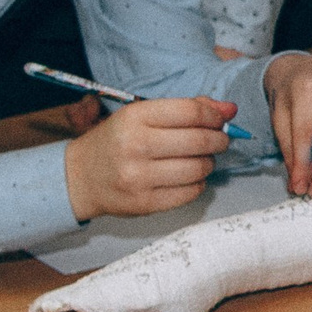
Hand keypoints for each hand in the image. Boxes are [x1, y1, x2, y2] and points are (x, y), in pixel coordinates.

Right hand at [63, 97, 233, 222]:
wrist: (81, 178)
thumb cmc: (117, 142)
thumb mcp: (142, 115)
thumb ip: (186, 108)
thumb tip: (230, 110)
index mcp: (134, 117)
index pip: (191, 112)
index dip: (214, 116)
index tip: (219, 121)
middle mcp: (135, 145)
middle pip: (200, 141)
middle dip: (219, 140)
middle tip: (219, 141)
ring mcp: (139, 177)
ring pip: (199, 168)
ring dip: (209, 163)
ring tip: (202, 160)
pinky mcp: (145, 203)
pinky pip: (190, 193)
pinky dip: (198, 184)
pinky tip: (190, 177)